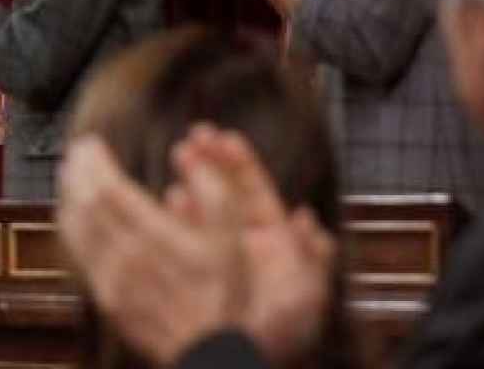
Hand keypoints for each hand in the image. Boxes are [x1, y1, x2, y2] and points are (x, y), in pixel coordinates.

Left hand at [57, 135, 243, 365]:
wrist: (208, 350)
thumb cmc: (223, 295)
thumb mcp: (233, 239)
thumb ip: (215, 192)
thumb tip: (191, 158)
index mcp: (155, 236)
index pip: (108, 188)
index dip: (93, 162)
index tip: (90, 143)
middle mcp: (126, 256)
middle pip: (86, 203)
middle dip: (77, 172)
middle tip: (75, 151)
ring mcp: (111, 279)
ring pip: (76, 228)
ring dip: (67, 196)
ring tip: (68, 176)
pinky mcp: (105, 297)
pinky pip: (77, 255)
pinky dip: (69, 228)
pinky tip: (72, 217)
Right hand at [170, 126, 336, 363]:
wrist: (243, 358)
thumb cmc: (282, 334)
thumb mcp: (307, 293)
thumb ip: (313, 255)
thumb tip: (307, 216)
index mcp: (271, 242)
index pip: (253, 192)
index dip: (238, 162)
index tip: (221, 136)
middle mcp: (244, 244)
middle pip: (225, 192)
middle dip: (209, 162)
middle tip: (192, 137)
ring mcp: (217, 255)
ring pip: (203, 208)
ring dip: (192, 181)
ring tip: (178, 155)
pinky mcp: (196, 269)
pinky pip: (183, 234)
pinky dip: (176, 215)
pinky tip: (171, 198)